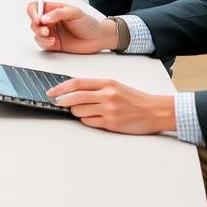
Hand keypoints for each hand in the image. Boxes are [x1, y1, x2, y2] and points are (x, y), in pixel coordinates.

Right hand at [26, 1, 118, 53]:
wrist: (97, 38)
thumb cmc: (88, 23)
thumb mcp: (74, 13)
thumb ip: (57, 14)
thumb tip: (43, 18)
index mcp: (53, 9)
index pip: (35, 7)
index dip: (33, 12)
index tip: (37, 18)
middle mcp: (50, 20)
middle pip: (33, 21)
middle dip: (37, 26)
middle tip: (46, 30)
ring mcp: (51, 32)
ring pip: (36, 33)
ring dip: (40, 36)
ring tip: (50, 37)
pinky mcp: (52, 43)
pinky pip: (41, 43)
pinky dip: (44, 43)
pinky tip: (53, 42)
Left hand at [46, 77, 175, 134]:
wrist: (155, 111)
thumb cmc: (135, 99)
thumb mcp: (115, 86)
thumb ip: (96, 88)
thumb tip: (73, 92)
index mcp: (107, 83)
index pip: (77, 83)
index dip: (61, 87)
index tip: (51, 92)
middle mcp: (107, 95)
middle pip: (74, 97)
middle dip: (62, 101)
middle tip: (57, 103)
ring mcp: (109, 110)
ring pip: (79, 111)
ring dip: (76, 112)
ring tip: (84, 111)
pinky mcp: (111, 123)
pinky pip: (89, 122)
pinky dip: (87, 120)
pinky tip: (93, 118)